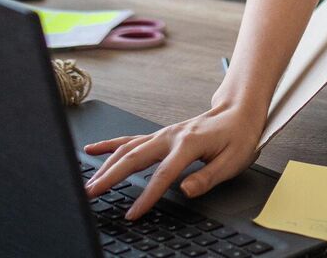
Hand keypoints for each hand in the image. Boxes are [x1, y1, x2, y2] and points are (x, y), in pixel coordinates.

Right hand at [83, 99, 264, 219]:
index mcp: (188, 144)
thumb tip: (185, 190)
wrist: (238, 112)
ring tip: (89, 182)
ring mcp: (162, 134)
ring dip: (105, 165)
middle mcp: (170, 136)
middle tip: (91, 193)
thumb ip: (207, 178)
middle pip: (133, 158)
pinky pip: (130, 140)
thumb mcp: (232, 161)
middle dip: (110, 177)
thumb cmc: (237, 136)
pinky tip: (92, 150)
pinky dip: (109, 145)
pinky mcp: (160, 136)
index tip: (133, 213)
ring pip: (127, 149)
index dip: (147, 196)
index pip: (163, 175)